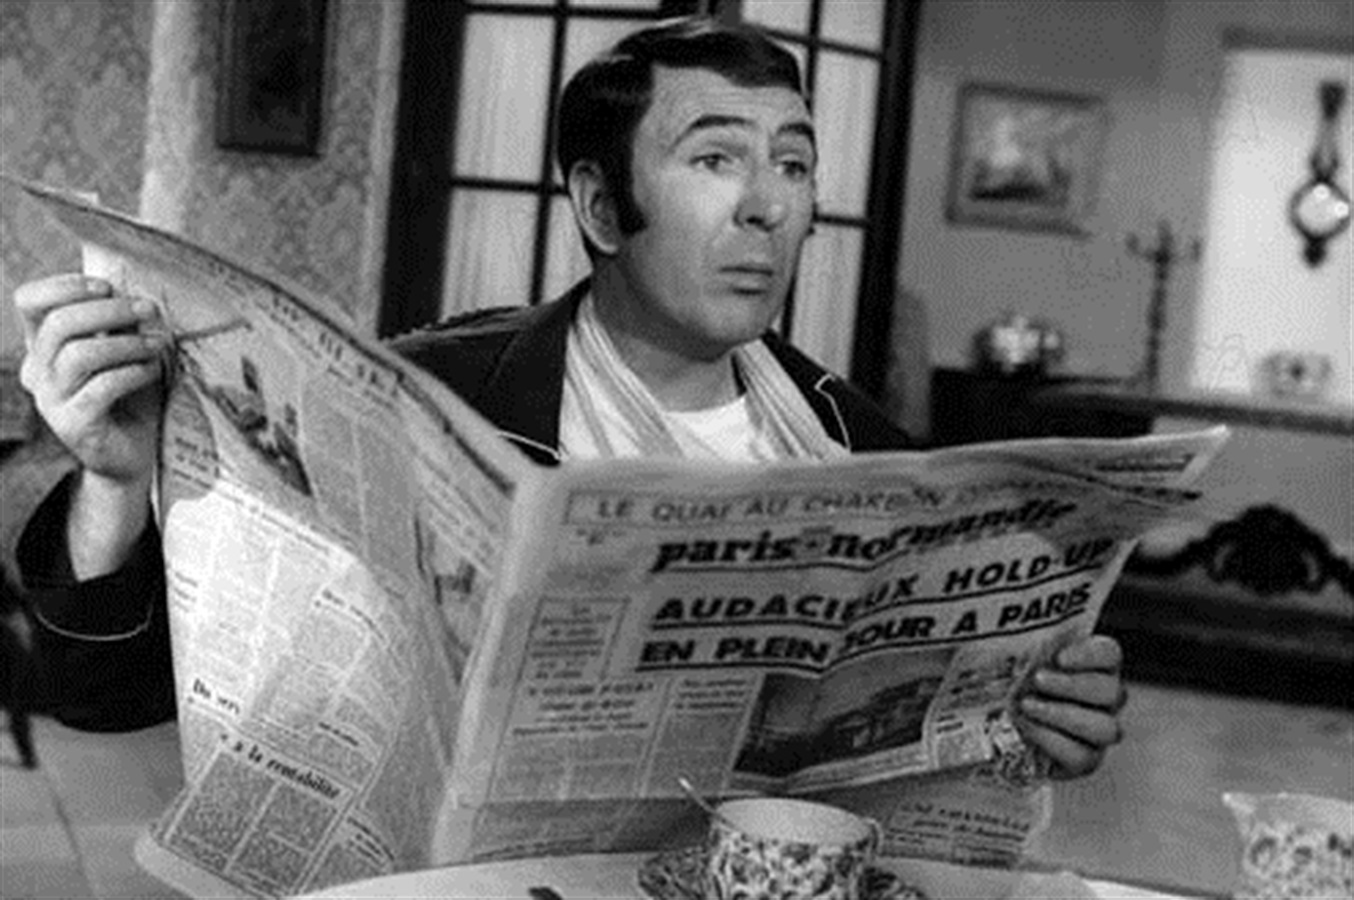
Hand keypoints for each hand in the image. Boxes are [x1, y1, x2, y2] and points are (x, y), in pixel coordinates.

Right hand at [16, 274, 169, 576]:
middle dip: (108, 311)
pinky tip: (152, 371)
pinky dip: (131, 373)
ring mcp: (51, 400)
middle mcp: (38, 371)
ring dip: (125, 343)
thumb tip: (135, 297)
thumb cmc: (131, 397)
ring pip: (79, 354)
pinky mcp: (73, 424)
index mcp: (44, 346)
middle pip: (59, 324)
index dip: (64, 286)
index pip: (30, 301)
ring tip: (157, 345)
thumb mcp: (124, 352)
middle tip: (147, 310)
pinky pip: (100, 388)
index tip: (106, 288)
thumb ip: (120, 325)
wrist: (134, 456)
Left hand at [1016, 635, 1125, 779]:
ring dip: (1065, 715)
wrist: (990, 728)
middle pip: (1112, 691)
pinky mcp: (1083, 761)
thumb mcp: (1007, 657)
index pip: (1109, 654)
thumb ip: (1018, 643)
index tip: (1058, 656)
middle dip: (1073, 685)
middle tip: (1038, 679)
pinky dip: (1054, 741)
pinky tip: (1027, 728)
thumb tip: (1007, 625)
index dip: (1090, 654)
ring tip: (1027, 706)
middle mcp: (1101, 699)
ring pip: (1106, 728)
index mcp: (1090, 666)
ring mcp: (1096, 732)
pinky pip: (1083, 756)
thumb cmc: (1002, 683)